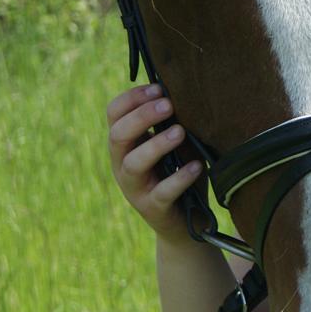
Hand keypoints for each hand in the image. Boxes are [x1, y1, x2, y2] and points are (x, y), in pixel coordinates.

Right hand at [106, 83, 203, 238]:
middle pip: (118, 135)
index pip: (114, 114)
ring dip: (157, 144)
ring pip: (133, 163)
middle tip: (168, 105)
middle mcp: (123, 164)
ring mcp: (135, 188)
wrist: (186, 223)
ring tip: (180, 132)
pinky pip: (162, 192)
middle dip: (141, 116)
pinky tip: (196, 166)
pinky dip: (180, 178)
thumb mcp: (174, 145)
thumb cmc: (178, 173)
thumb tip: (184, 92)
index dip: (132, 98)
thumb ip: (171, 123)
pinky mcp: (153, 208)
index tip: (159, 88)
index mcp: (125, 144)